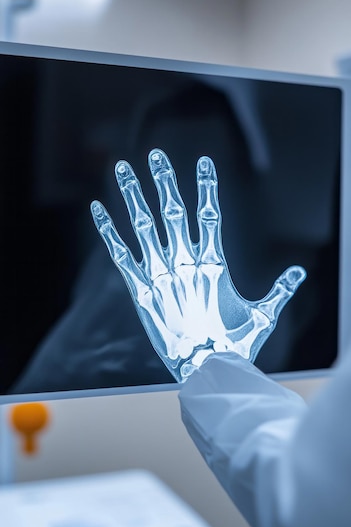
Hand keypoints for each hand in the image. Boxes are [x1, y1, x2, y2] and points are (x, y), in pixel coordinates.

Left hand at [90, 149, 305, 381]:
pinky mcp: (142, 292)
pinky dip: (109, 232)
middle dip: (165, 181)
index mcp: (214, 265)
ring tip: (123, 168)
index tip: (202, 161)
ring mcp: (161, 276)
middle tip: (156, 155)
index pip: (210, 215)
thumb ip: (280, 290)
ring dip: (133, 195)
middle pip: (173, 212)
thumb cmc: (236, 345)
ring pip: (144, 227)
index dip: (206, 186)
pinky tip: (98, 209)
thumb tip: (299, 273)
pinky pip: (121, 256)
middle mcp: (185, 264)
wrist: (206, 371)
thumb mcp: (263, 316)